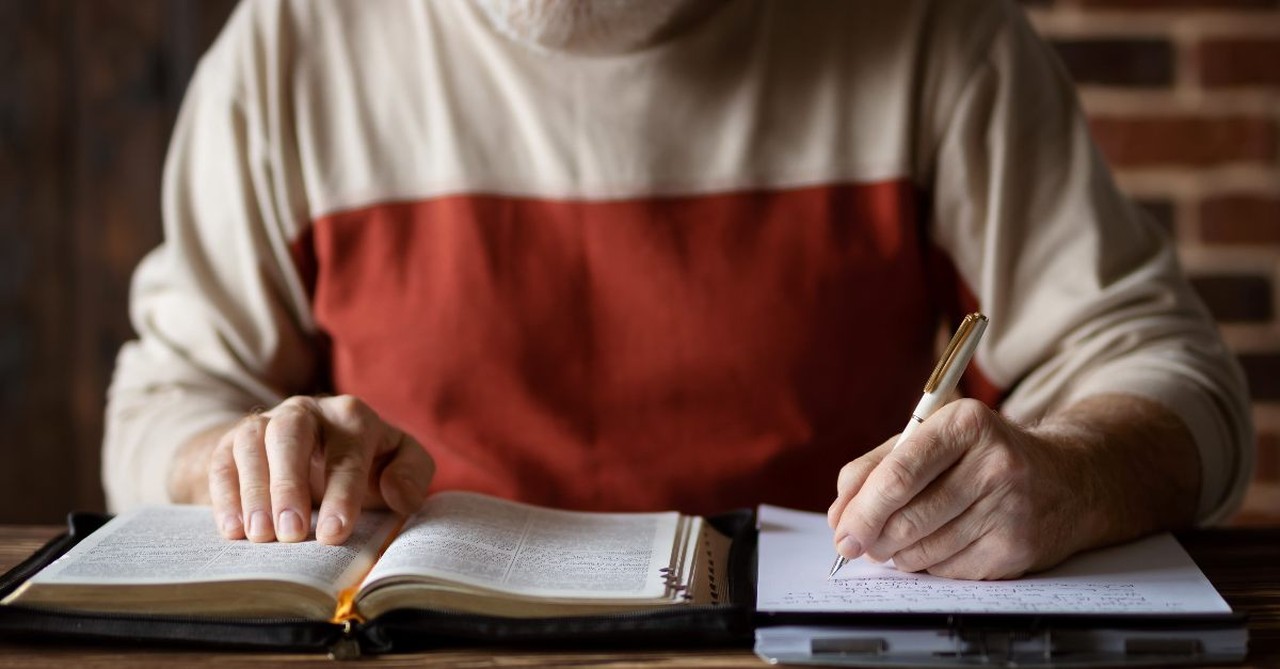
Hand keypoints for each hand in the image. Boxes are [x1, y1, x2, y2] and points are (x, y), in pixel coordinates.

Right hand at [203, 395, 433, 544]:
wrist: (316, 451)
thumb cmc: (367, 465)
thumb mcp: (400, 464)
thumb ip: (412, 476)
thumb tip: (399, 495)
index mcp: (353, 417)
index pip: (347, 453)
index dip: (341, 494)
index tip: (333, 534)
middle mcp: (307, 410)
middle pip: (291, 434)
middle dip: (289, 484)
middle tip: (290, 534)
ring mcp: (267, 422)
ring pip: (252, 442)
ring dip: (254, 491)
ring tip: (260, 536)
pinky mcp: (234, 440)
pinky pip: (223, 459)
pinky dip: (225, 494)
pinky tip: (233, 531)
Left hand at [826, 399, 1096, 579]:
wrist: (1064, 480)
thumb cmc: (979, 457)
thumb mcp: (930, 439)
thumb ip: (875, 467)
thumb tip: (840, 516)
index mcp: (965, 424)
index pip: (899, 474)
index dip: (862, 509)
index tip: (841, 530)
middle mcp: (995, 464)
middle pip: (908, 516)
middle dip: (871, 538)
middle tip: (857, 543)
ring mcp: (1010, 509)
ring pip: (924, 549)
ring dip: (897, 554)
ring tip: (898, 540)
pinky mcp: (1016, 548)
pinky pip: (948, 570)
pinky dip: (928, 565)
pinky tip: (936, 546)